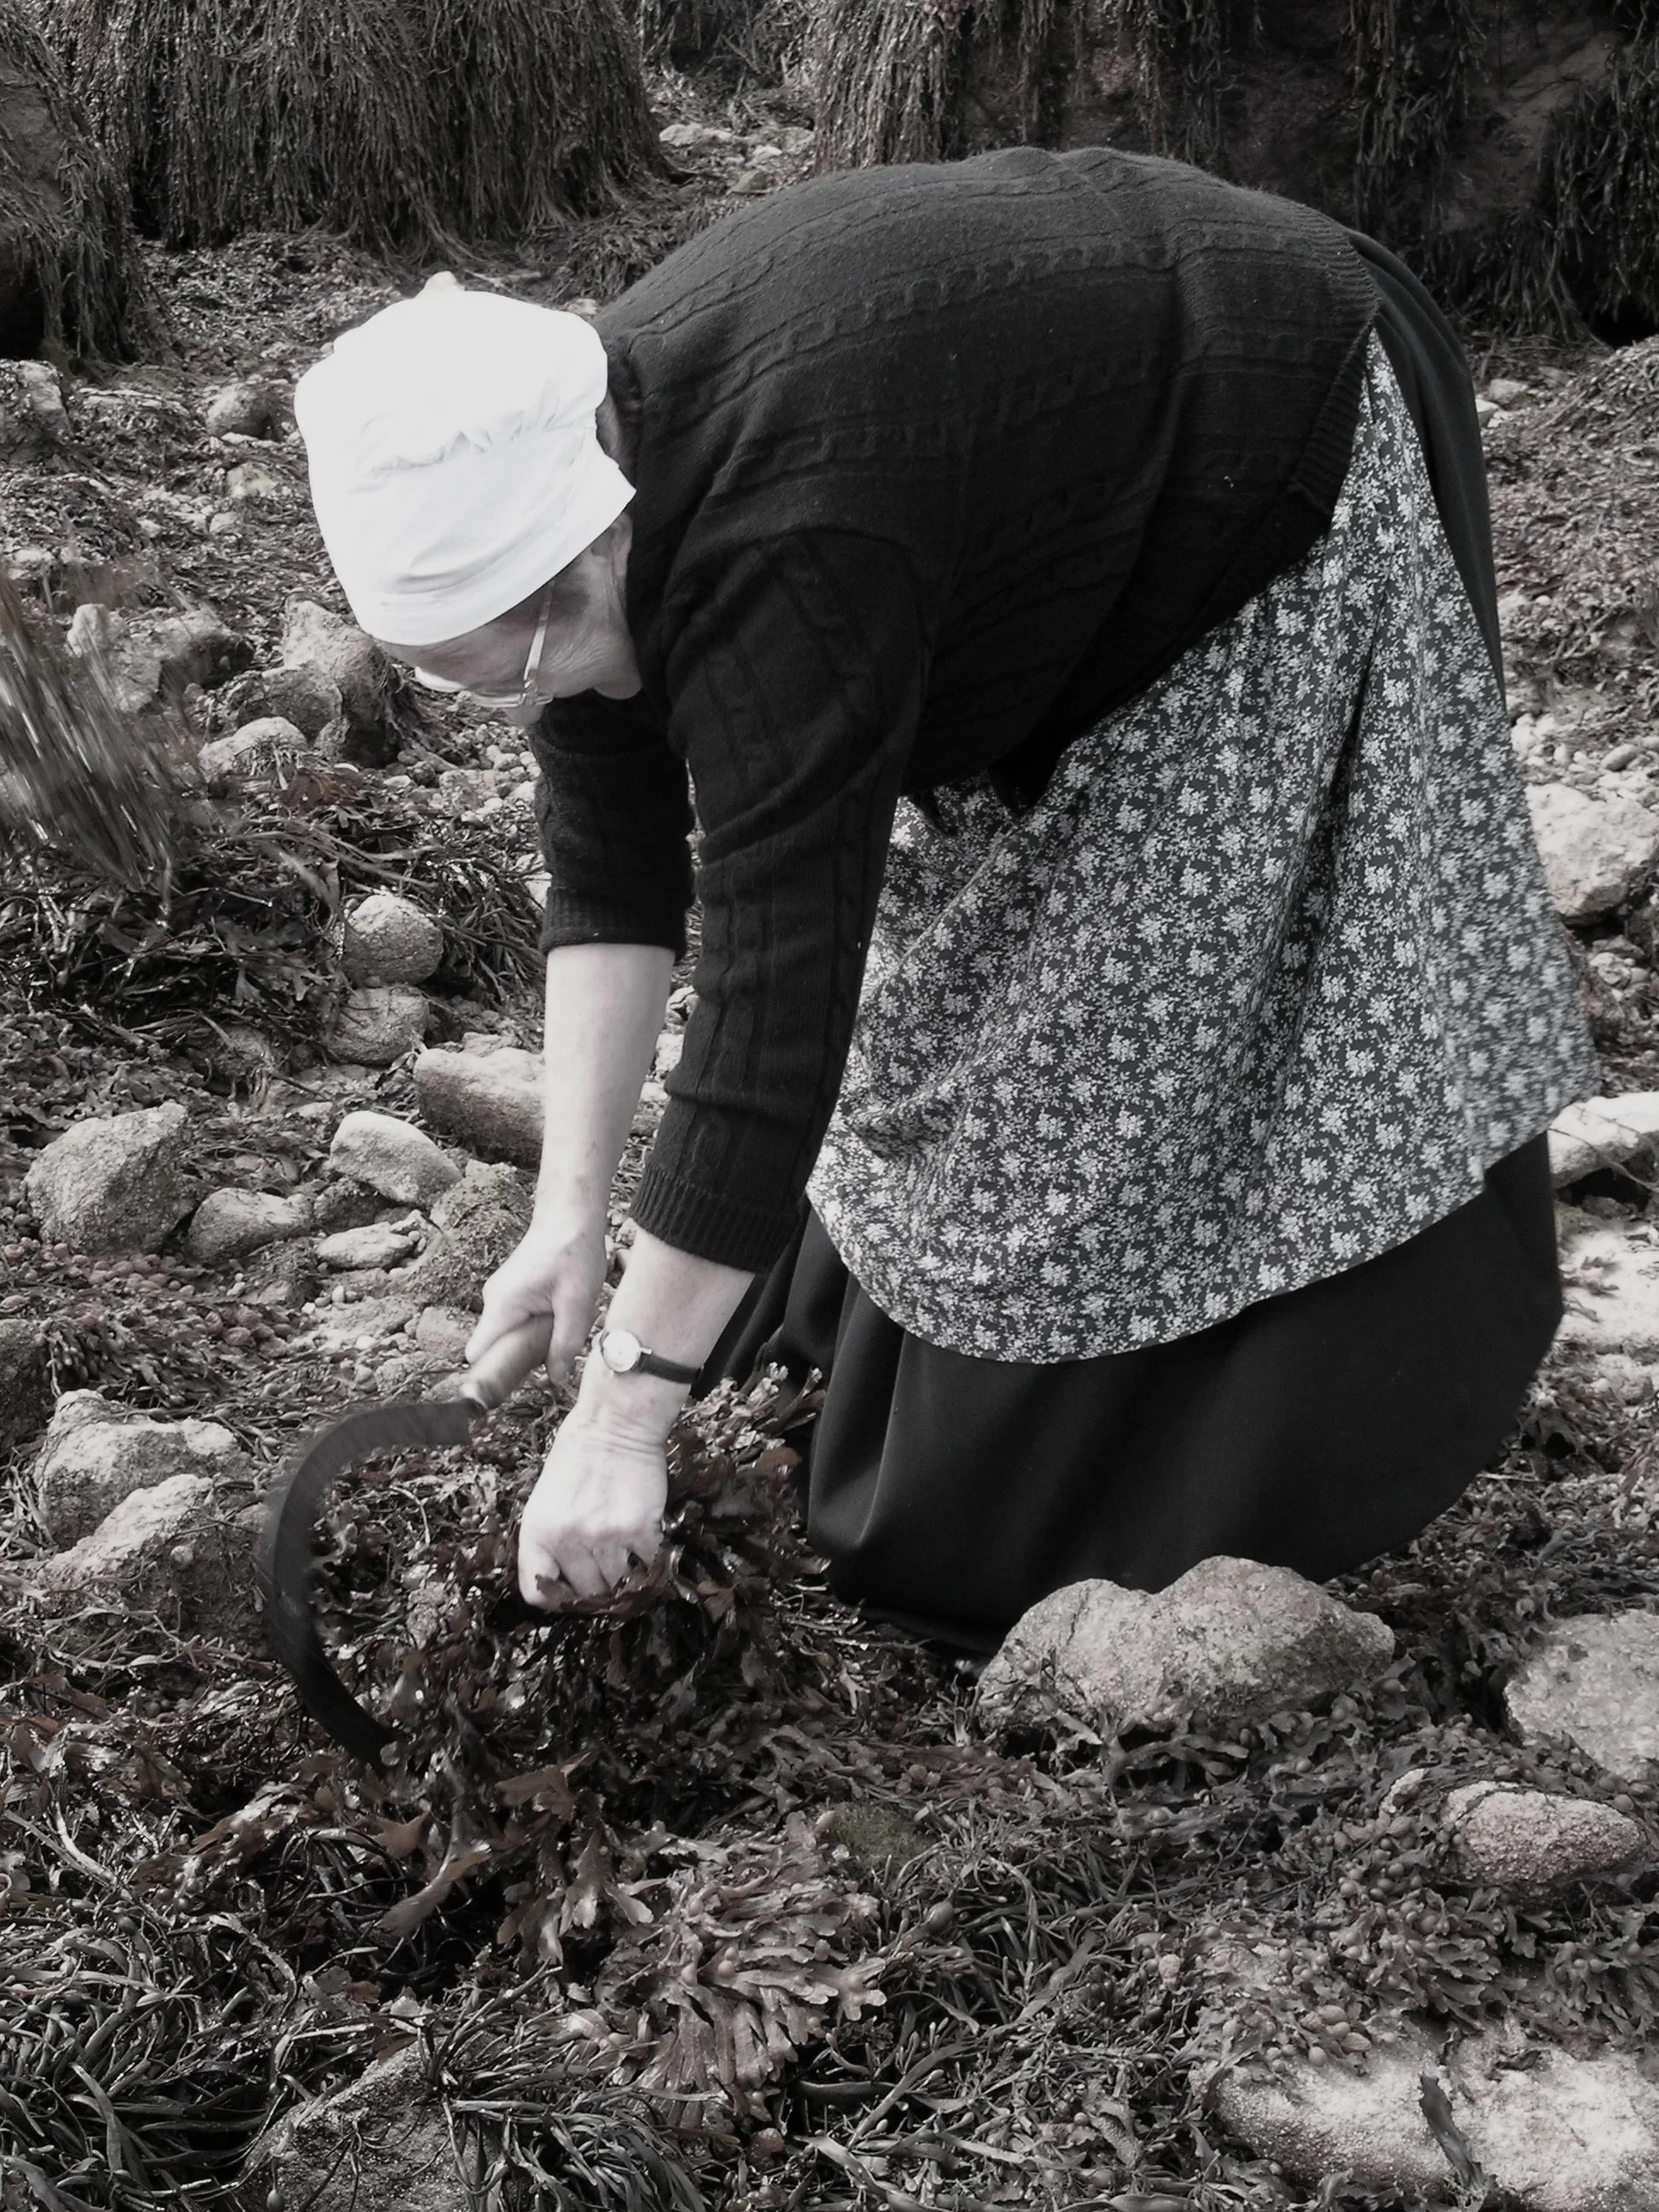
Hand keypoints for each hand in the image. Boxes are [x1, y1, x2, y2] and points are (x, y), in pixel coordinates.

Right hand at [467, 1215, 606, 1386]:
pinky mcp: (514, 1292)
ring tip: (562, 1324)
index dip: (491, 1375)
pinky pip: (518, 1321)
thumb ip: (564, 1345)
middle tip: (553, 1353)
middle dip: (521, 1359)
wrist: (571, 1216)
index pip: (478, 1355)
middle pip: (495, 1349)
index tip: (514, 1385)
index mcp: (503, 1305)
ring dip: (534, 1341)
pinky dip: (537, 1326)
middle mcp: (494, 1302)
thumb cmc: (573, 1252)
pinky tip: (561, 1313)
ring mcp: (502, 1296)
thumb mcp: (578, 1304)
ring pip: (509, 1335)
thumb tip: (555, 1379)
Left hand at [517, 1407, 667, 1601]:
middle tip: (606, 1566)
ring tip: (626, 1555)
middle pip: (586, 1593)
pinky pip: (647, 1564)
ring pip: (617, 1584)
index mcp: (536, 1532)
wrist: (614, 1424)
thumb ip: (550, 1540)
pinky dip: (648, 1560)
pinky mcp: (639, 1530)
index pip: (537, 1593)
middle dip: (596, 1583)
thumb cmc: (577, 1456)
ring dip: (624, 1575)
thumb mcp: (544, 1500)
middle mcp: (567, 1540)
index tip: (570, 1591)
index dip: (557, 1598)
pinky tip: (644, 1542)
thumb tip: (567, 1579)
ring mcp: (605, 1537)